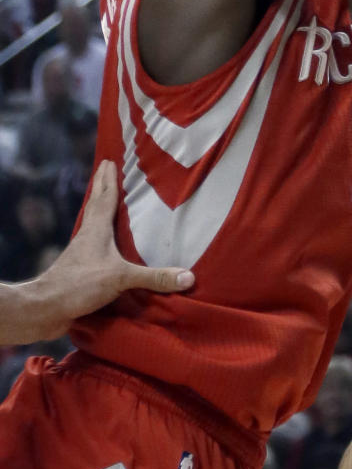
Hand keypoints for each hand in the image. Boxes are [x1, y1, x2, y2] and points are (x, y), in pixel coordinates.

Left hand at [39, 161, 193, 334]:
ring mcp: (80, 252)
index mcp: (96, 230)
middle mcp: (87, 236)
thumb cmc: (80, 285)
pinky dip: (99, 234)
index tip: (110, 160)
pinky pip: (92, 244)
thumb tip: (189, 276)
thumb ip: (154, 278)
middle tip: (105, 167)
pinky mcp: (78, 269)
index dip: (109, 180)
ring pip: (91, 223)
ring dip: (98, 208)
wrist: (45, 308)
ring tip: (104, 198)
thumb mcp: (121, 279)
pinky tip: (103, 240)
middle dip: (102, 186)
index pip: (105, 198)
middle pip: (95, 205)